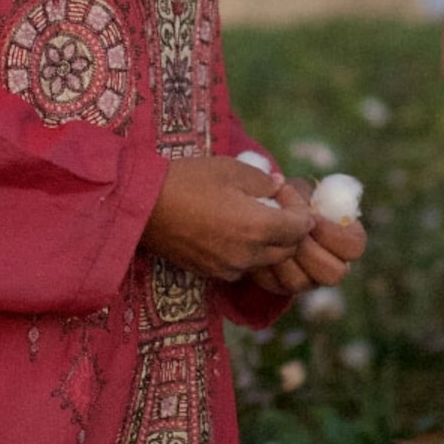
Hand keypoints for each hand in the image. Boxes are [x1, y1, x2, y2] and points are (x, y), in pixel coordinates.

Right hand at [142, 155, 315, 283]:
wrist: (142, 206)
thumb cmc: (186, 180)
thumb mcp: (230, 169)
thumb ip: (262, 180)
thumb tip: (278, 186)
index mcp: (257, 226)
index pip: (299, 228)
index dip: (301, 212)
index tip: (287, 196)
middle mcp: (247, 254)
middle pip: (287, 250)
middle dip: (289, 230)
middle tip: (275, 206)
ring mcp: (228, 268)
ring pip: (265, 261)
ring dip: (269, 243)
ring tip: (254, 217)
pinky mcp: (211, 273)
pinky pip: (242, 267)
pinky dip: (247, 252)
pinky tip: (232, 232)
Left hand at [255, 176, 367, 294]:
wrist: (263, 213)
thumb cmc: (289, 198)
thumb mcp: (301, 190)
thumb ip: (306, 196)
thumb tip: (299, 200)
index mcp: (346, 240)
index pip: (354, 246)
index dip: (334, 234)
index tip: (312, 217)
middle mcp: (332, 264)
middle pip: (334, 273)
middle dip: (308, 249)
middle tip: (288, 229)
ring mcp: (309, 280)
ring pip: (301, 282)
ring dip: (283, 255)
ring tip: (270, 233)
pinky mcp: (282, 286)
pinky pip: (275, 284)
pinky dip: (265, 263)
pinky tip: (259, 244)